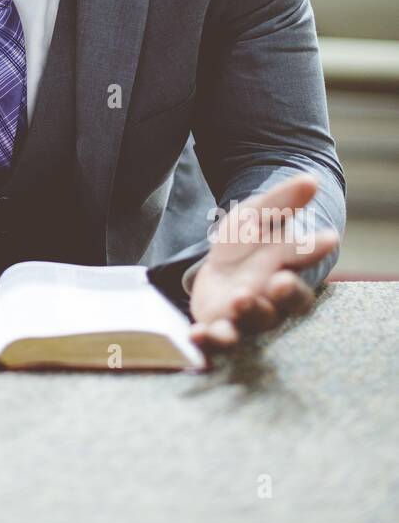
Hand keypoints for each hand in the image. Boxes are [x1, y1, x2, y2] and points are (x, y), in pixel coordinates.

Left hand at [189, 172, 338, 352]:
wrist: (224, 263)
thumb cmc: (252, 241)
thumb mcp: (260, 214)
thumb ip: (283, 202)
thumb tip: (311, 180)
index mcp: (287, 275)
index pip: (304, 270)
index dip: (312, 256)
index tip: (327, 238)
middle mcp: (269, 302)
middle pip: (280, 308)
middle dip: (280, 295)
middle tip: (276, 280)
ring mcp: (242, 318)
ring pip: (248, 327)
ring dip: (245, 316)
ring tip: (237, 300)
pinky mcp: (216, 327)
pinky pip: (215, 341)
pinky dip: (207, 342)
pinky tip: (195, 334)